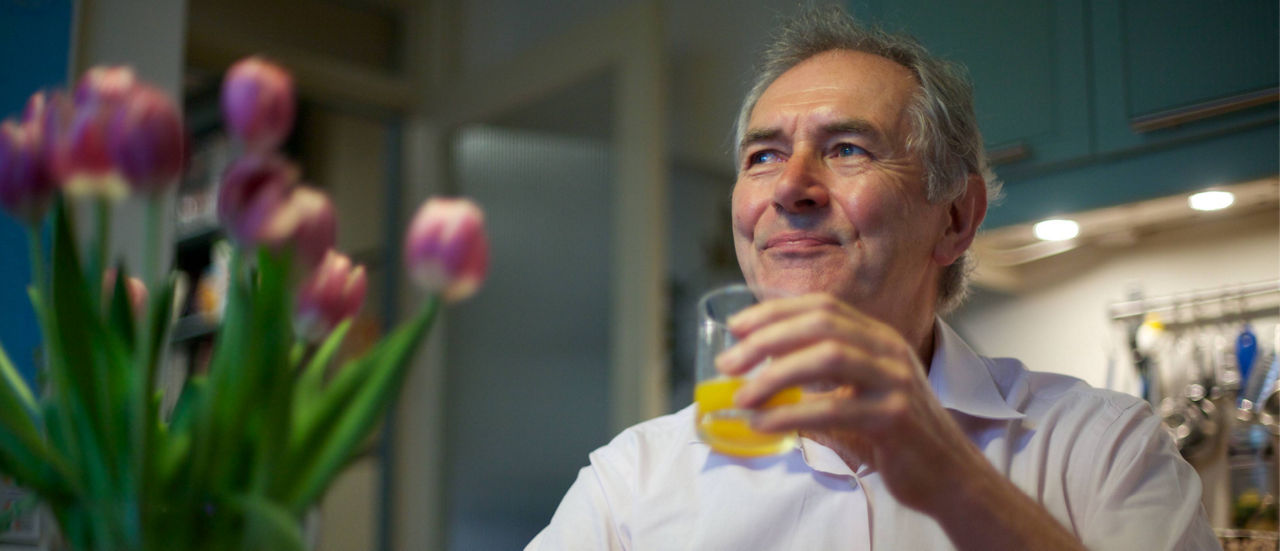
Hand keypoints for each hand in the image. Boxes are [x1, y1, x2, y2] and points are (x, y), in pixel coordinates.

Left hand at [715, 293, 986, 512]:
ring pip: (827, 356)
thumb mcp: (857, 395)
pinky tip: (765, 423)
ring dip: (775, 374)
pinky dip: (792, 414)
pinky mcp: (894, 416)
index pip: (821, 306)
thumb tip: (758, 375)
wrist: (950, 474)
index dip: (774, 312)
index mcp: (877, 338)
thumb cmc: (895, 435)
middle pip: (820, 324)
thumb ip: (819, 380)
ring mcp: (894, 380)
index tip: (736, 328)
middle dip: (766, 339)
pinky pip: (834, 408)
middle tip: (728, 363)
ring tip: (742, 396)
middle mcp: (888, 350)